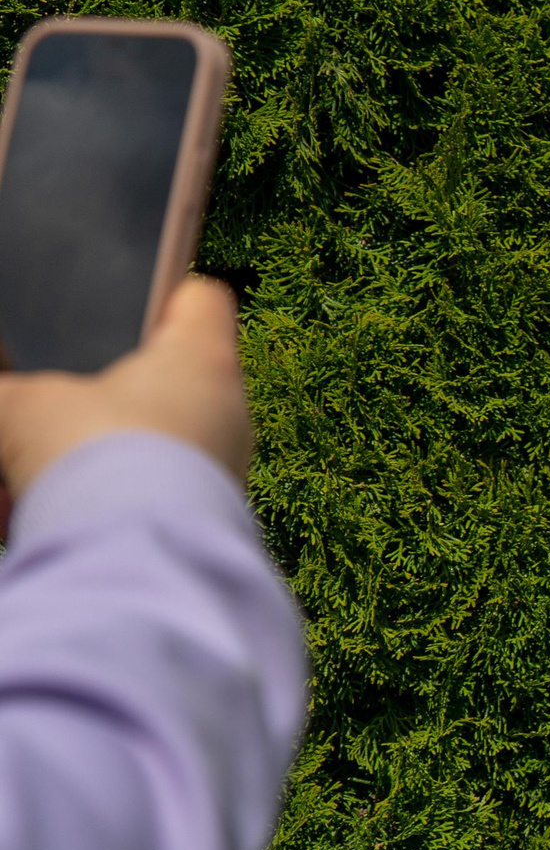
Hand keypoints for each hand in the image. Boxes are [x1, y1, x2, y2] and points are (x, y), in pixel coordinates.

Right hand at [0, 277, 251, 497]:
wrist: (135, 557)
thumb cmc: (93, 454)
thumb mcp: (24, 409)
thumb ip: (8, 393)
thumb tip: (7, 397)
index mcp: (201, 357)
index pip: (201, 300)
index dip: (171, 291)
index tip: (151, 293)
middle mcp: (228, 408)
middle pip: (178, 380)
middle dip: (118, 392)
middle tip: (67, 398)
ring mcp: (224, 466)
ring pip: (161, 446)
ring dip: (105, 455)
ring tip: (44, 466)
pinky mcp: (208, 519)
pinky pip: (152, 499)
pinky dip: (108, 501)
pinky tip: (55, 512)